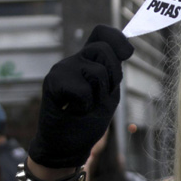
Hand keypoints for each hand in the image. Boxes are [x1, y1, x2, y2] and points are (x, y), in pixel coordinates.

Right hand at [28, 25, 132, 168]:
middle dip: (113, 75)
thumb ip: (112, 72)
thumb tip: (126, 49)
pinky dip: (85, 106)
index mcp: (88, 61)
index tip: (128, 53)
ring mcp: (62, 69)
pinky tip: (74, 111)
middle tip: (101, 96)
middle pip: (103, 49)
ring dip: (98, 95)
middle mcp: (74, 60)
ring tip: (85, 106)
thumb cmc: (86, 120)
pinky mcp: (52, 82)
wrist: (65, 146)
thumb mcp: (106, 94)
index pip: (101, 34)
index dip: (117, 38)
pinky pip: (83, 90)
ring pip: (96, 71)